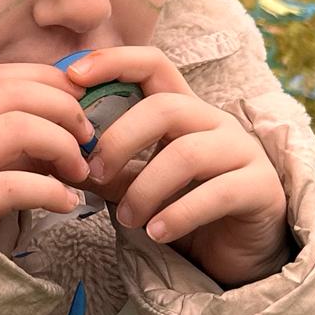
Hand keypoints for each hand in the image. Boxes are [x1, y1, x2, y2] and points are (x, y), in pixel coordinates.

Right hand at [0, 64, 92, 238]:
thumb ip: (26, 127)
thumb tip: (77, 106)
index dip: (46, 77)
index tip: (80, 93)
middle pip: (13, 95)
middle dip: (63, 108)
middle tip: (87, 136)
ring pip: (17, 128)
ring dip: (62, 145)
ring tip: (79, 171)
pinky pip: (15, 185)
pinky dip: (52, 190)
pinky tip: (66, 201)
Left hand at [69, 47, 290, 288]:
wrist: (239, 253)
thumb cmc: (183, 208)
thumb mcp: (136, 185)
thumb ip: (105, 169)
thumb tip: (54, 159)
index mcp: (183, 109)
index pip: (152, 64)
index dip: (113, 62)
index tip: (72, 76)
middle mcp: (215, 121)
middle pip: (164, 107)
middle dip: (120, 139)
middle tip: (95, 174)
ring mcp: (242, 151)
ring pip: (187, 153)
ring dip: (145, 188)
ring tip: (126, 219)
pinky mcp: (260, 187)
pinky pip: (216, 193)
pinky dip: (178, 215)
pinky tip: (155, 233)